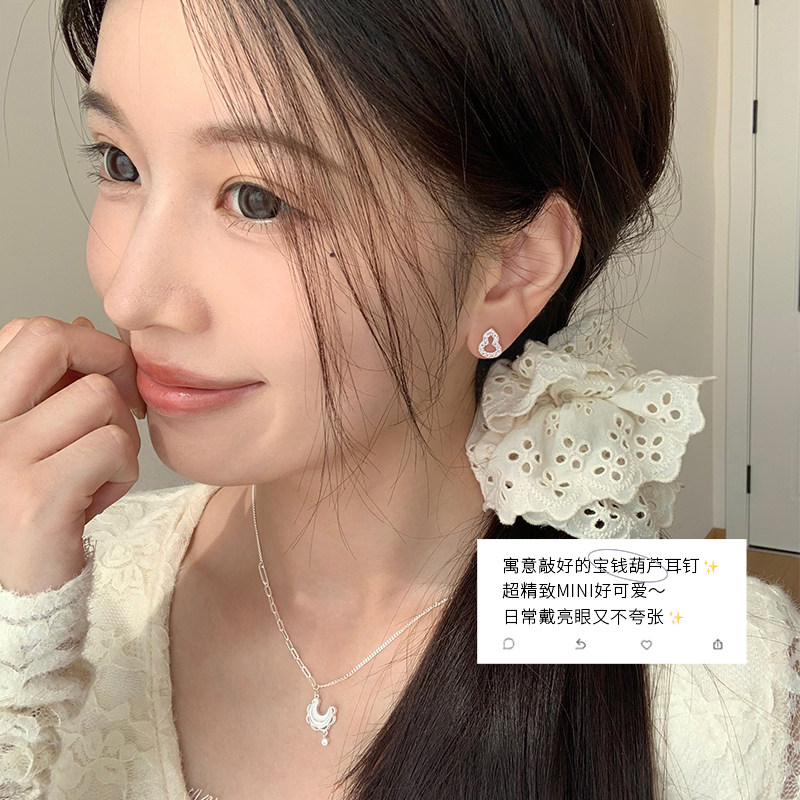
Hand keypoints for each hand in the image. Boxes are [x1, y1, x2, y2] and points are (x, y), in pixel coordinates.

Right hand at [0, 316, 143, 594]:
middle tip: (125, 402)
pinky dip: (123, 471)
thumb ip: (50, 384)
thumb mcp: (34, 436)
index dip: (83, 344)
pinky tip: (97, 497)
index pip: (27, 331)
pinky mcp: (36, 496)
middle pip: (52, 339)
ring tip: (98, 469)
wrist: (15, 587)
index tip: (105, 379)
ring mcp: (0, 456)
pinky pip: (114, 447)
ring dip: (120, 434)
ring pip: (100, 399)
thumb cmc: (32, 504)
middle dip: (109, 361)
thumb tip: (83, 326)